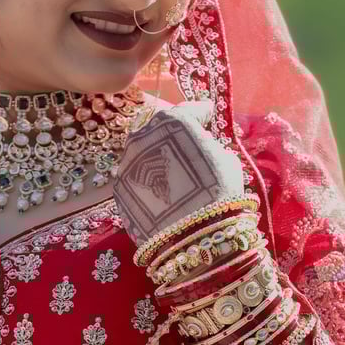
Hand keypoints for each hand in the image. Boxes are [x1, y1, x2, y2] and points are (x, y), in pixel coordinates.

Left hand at [113, 99, 244, 246]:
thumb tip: (203, 144)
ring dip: (157, 159)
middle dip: (174, 136)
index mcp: (173, 122)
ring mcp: (126, 163)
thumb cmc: (218, 191)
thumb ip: (209, 145)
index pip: (190, 110)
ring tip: (173, 176)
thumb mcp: (225, 159)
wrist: (191, 235)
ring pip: (143, 153)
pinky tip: (161, 195)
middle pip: (160, 129)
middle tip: (189, 149)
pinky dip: (147, 182)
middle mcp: (142, 136)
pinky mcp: (119, 189)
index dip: (202, 115)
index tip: (209, 118)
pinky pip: (136, 178)